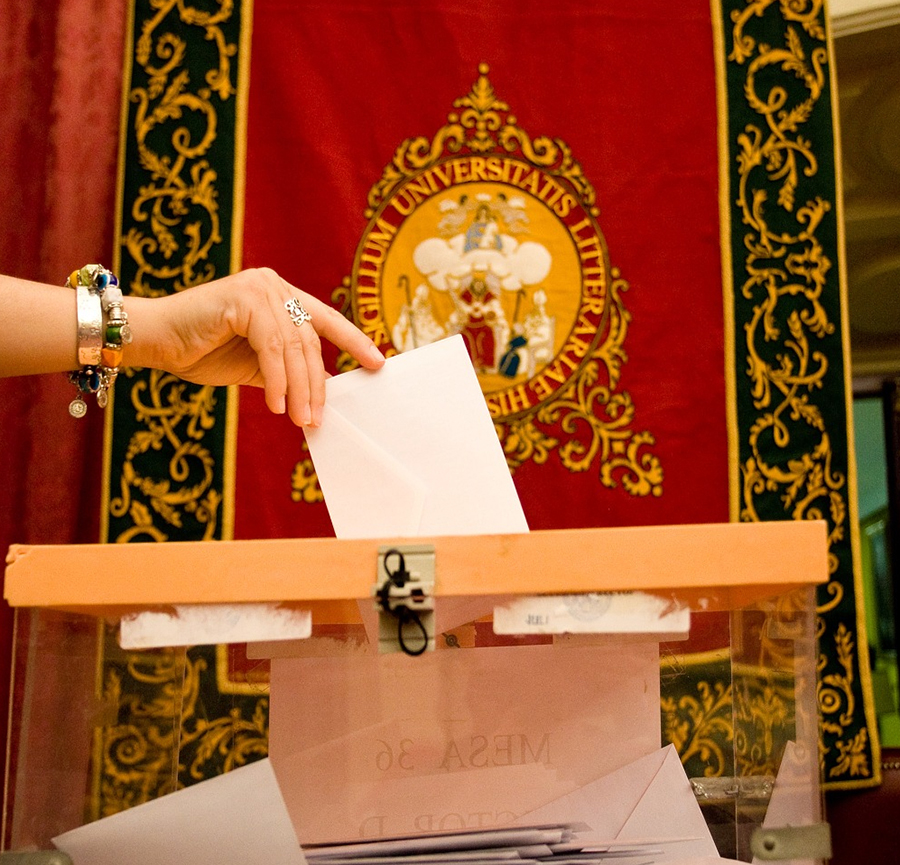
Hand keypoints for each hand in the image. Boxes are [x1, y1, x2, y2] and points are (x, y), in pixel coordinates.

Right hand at [136, 268, 384, 425]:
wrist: (154, 341)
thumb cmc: (200, 351)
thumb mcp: (256, 364)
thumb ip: (287, 370)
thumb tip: (321, 393)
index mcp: (281, 297)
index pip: (326, 320)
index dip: (354, 342)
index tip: (377, 364)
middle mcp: (274, 286)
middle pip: (310, 342)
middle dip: (317, 385)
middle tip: (318, 419)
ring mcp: (260, 288)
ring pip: (294, 348)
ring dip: (299, 389)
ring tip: (301, 420)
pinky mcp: (245, 299)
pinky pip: (272, 348)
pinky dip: (277, 380)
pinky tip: (277, 405)